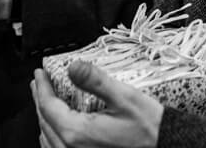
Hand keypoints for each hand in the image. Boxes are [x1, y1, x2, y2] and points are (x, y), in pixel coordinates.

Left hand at [32, 61, 162, 147]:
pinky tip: (58, 130)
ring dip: (44, 119)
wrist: (168, 147)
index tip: (39, 73)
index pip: (48, 107)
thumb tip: (72, 66)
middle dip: (39, 101)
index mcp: (77, 133)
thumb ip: (94, 80)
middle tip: (38, 84)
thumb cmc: (149, 128)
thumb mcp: (124, 97)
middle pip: (45, 123)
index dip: (41, 88)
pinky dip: (53, 137)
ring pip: (49, 140)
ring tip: (44, 102)